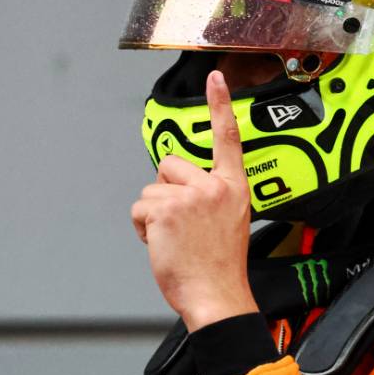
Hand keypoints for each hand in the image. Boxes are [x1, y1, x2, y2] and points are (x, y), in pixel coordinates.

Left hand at [130, 70, 257, 330]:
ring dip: (153, 215)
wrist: (217, 297)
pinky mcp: (166, 211)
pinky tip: (162, 244)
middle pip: (170, 165)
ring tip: (176, 240)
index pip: (228, 138)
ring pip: (150, 191)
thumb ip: (209, 198)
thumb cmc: (219, 268)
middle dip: (165, 191)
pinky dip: (142, 228)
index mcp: (233, 188)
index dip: (221, 105)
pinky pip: (139, 209)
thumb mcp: (227, 223)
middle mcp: (213, 187)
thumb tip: (179, 190)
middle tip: (182, 225)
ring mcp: (189, 197)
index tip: (217, 77)